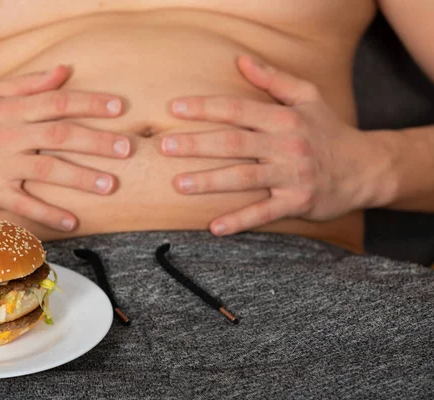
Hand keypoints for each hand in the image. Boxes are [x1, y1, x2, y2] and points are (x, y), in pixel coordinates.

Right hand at [0, 66, 130, 231]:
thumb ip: (28, 84)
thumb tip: (64, 70)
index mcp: (9, 109)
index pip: (56, 102)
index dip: (90, 103)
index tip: (119, 108)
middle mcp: (5, 134)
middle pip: (59, 135)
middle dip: (96, 141)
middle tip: (126, 149)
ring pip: (46, 170)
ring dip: (81, 178)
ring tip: (110, 185)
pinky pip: (25, 205)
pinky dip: (50, 214)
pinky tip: (73, 222)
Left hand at [162, 55, 381, 235]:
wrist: (365, 169)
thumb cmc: (329, 131)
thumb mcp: (307, 97)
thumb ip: (273, 79)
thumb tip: (240, 60)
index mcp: (284, 119)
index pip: (238, 110)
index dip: (206, 108)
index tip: (175, 108)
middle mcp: (286, 146)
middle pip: (235, 143)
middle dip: (198, 144)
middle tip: (165, 147)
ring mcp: (291, 176)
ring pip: (244, 178)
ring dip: (210, 181)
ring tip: (180, 184)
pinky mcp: (297, 202)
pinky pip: (264, 213)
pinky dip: (240, 220)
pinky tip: (214, 227)